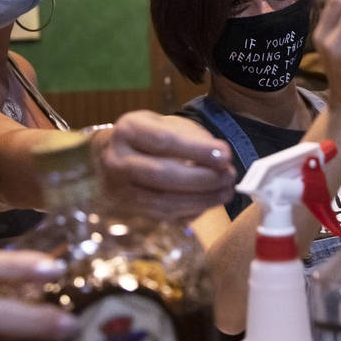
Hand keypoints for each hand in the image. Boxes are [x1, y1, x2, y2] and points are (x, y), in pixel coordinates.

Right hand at [92, 110, 234, 220]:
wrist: (111, 156)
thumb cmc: (148, 137)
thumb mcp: (166, 124)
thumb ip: (192, 138)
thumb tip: (221, 159)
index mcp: (127, 130)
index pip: (163, 141)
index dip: (197, 150)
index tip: (225, 155)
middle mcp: (116, 160)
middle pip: (162, 174)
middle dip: (202, 178)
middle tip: (229, 176)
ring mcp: (119, 189)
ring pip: (163, 201)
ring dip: (200, 200)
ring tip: (225, 192)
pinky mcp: (128, 210)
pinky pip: (163, 216)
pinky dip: (190, 211)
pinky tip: (209, 203)